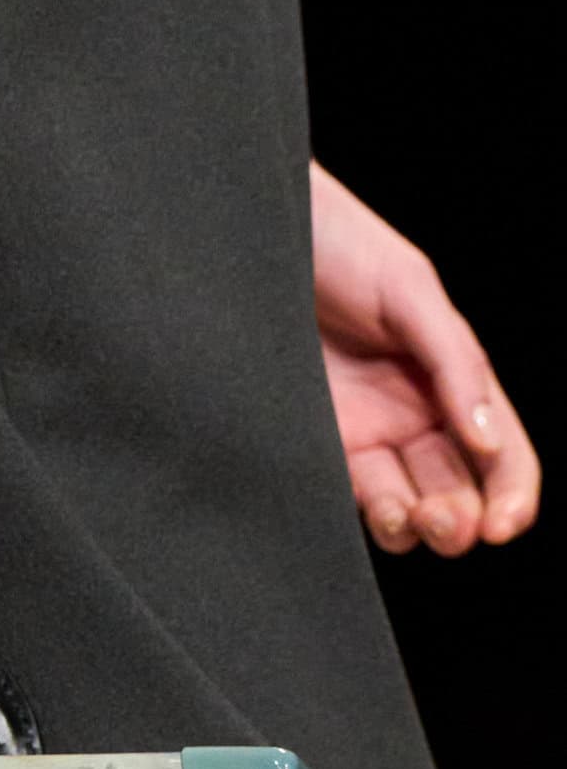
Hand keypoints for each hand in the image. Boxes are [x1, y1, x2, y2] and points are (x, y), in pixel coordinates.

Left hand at [311, 163, 539, 556]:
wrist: (258, 242)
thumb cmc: (341, 246)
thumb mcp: (409, 291)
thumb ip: (455, 362)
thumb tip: (488, 440)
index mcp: (453, 380)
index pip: (499, 452)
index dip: (511, 494)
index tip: (503, 525)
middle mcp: (413, 416)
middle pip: (456, 490)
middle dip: (461, 519)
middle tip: (449, 524)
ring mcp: (364, 436)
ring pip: (406, 506)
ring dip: (417, 526)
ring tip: (413, 517)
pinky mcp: (314, 447)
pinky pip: (348, 498)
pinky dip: (371, 517)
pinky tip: (382, 512)